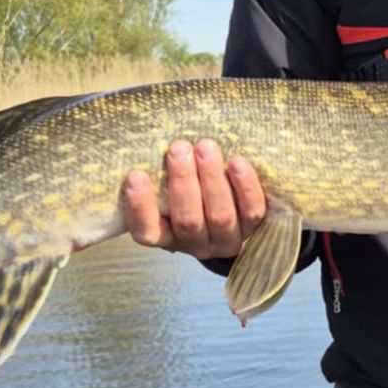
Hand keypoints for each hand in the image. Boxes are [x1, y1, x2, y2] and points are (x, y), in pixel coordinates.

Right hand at [122, 139, 266, 256]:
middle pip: (188, 219)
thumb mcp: (164, 187)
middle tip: (179, 148)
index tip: (135, 175)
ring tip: (206, 148)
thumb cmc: (185, 189)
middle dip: (183, 181)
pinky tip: (237, 162)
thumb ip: (154, 175)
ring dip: (212, 179)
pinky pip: (252, 211)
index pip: (146, 230)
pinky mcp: (252, 227)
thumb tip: (135, 144)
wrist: (226, 206)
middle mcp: (194, 244)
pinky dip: (245, 186)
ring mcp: (225, 239)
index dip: (140, 206)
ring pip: (220, 215)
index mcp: (164, 236)